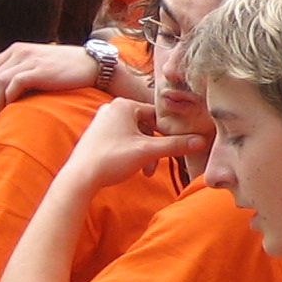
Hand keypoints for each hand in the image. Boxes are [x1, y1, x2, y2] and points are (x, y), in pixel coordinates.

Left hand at [0, 42, 97, 108]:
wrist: (91, 65)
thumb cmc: (67, 69)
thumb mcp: (39, 64)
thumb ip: (21, 71)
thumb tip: (5, 92)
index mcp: (16, 50)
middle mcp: (19, 52)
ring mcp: (28, 60)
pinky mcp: (38, 71)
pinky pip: (13, 85)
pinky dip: (8, 98)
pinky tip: (11, 108)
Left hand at [63, 99, 203, 196]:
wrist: (80, 177)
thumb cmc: (111, 159)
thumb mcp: (148, 152)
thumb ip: (175, 145)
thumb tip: (201, 141)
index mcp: (123, 105)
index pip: (156, 114)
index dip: (168, 132)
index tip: (174, 148)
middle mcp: (112, 108)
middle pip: (145, 126)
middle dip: (154, 147)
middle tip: (156, 166)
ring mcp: (102, 121)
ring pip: (134, 135)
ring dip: (143, 152)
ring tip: (144, 171)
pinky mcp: (96, 135)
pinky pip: (122, 140)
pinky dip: (131, 152)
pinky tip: (130, 167)